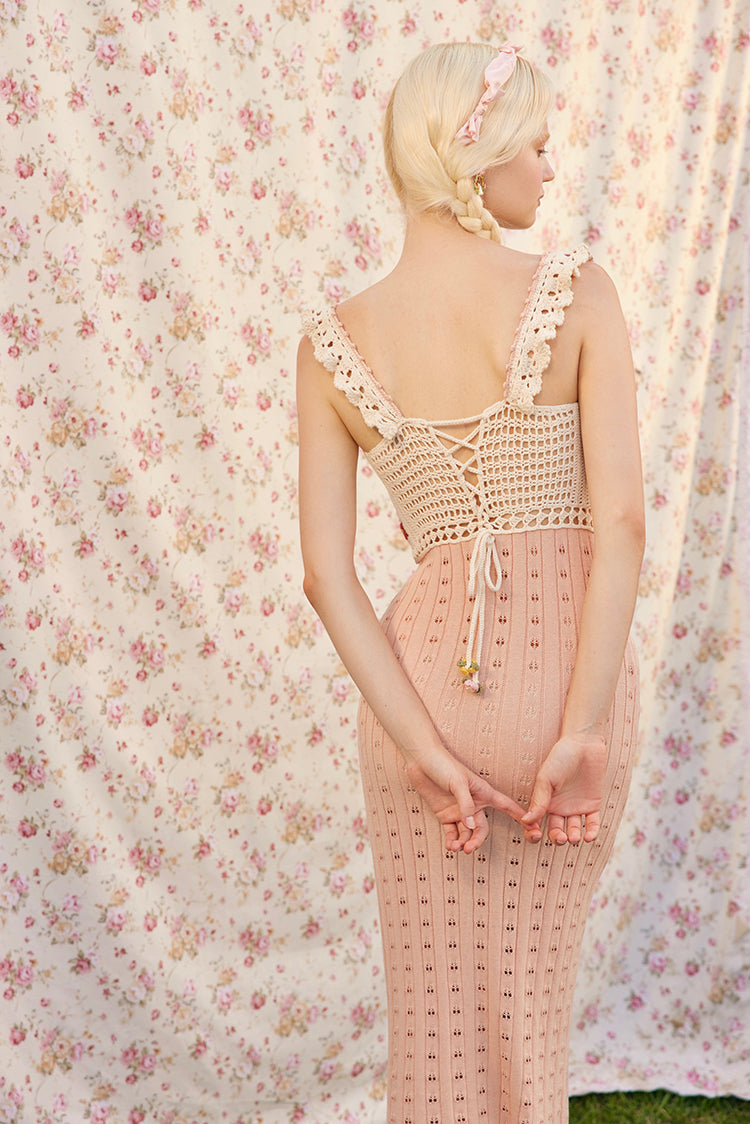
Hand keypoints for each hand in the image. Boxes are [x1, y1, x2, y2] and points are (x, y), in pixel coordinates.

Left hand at [404, 745, 526, 853]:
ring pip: (467, 834)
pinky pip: (452, 833)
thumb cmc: (443, 764)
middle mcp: (474, 804)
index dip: (519, 817)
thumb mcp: (458, 782)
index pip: (506, 806)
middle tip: (469, 849)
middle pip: (482, 829)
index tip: (533, 830)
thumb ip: (465, 804)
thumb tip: (471, 826)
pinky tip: (450, 846)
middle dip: (477, 841)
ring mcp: (459, 810)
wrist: (421, 760)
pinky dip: (452, 841)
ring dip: (463, 843)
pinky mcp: (445, 814)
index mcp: (483, 792)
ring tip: (456, 849)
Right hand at [521, 732, 606, 844]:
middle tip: (561, 838)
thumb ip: (538, 801)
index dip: (534, 833)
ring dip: (573, 837)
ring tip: (573, 837)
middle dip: (558, 838)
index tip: (536, 835)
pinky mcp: (593, 804)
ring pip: (574, 830)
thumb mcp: (546, 779)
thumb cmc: (560, 757)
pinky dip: (591, 833)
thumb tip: (526, 821)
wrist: (584, 744)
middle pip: (556, 831)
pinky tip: (588, 837)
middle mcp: (559, 807)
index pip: (536, 824)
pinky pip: (592, 824)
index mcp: (544, 802)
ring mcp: (576, 807)